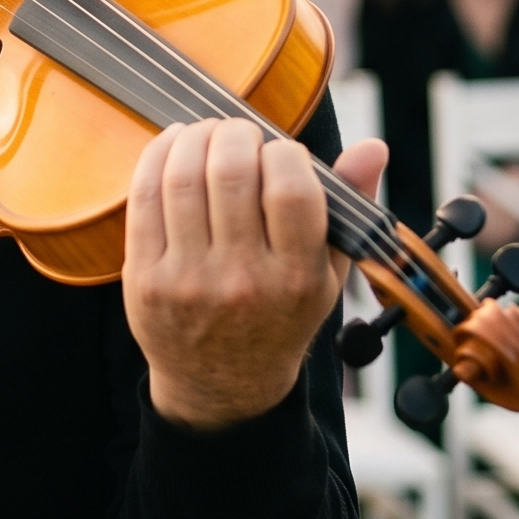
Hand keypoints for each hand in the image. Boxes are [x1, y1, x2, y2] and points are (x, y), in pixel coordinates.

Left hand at [122, 119, 389, 431]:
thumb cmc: (281, 315)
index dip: (284, 151)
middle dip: (234, 134)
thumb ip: (350, 205)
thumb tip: (374, 146)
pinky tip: (173, 146)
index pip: (291, 187)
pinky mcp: (145, 279)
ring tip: (206, 134)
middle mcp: (242, 280)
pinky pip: (144, 198)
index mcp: (296, 278)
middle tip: (238, 133)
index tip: (279, 151)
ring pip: (183, 178)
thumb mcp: (328, 273)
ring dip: (194, 137)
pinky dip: (157, 157)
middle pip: (231, 172)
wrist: (223, 385)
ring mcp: (188, 280)